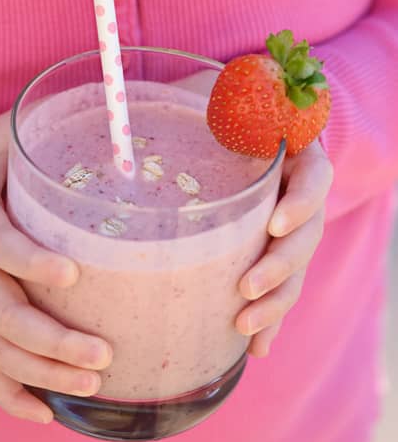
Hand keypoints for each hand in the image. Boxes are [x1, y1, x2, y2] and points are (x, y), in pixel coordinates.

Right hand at [0, 113, 112, 423]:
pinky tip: (49, 414)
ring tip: (95, 381)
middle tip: (103, 352)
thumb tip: (106, 104)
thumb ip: (38, 129)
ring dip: (42, 372)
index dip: (29, 261)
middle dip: (50, 340)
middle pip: (0, 314)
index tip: (72, 271)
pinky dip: (11, 397)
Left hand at [173, 68, 332, 357]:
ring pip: (296, 269)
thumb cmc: (216, 102)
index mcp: (295, 152)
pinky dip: (270, 320)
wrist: (233, 115)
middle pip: (307, 235)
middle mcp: (299, 192)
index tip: (275, 223)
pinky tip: (254, 349)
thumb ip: (194, 97)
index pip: (314, 178)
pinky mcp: (273, 251)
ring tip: (245, 327)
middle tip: (247, 287)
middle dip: (281, 268)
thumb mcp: (210, 91)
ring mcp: (290, 226)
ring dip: (275, 302)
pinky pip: (280, 289)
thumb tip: (127, 112)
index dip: (301, 202)